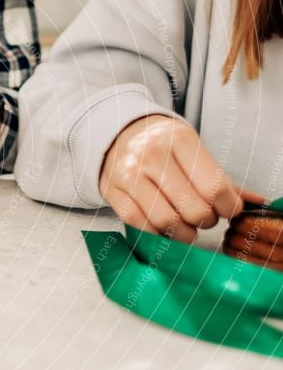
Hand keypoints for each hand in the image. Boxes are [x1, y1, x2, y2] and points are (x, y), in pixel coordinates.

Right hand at [100, 115, 242, 242]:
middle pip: (192, 208)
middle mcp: (152, 154)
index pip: (215, 187)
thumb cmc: (162, 147)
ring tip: (186, 227)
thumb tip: (256, 202)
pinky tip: (165, 228)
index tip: (228, 210)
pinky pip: (140, 225)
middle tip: (204, 218)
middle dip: (205, 221)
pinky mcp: (112, 191)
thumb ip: (221, 179)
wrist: (117, 136)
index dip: (229, 208)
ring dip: (183, 233)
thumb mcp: (193, 151)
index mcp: (179, 139)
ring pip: (166, 221)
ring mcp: (129, 174)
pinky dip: (157, 233)